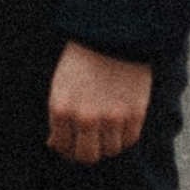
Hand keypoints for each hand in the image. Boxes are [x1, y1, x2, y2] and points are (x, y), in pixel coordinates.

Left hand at [47, 42, 151, 164]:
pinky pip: (129, 140)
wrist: (113, 32)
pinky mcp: (135, 113)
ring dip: (107, 143)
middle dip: (86, 152)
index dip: (67, 149)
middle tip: (89, 142)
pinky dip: (125, 136)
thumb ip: (58, 117)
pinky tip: (121, 122)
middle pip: (87, 156)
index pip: (63, 147)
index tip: (72, 143)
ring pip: (110, 150)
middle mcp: (85, 118)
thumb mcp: (60, 85)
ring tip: (106, 127)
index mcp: (62, 109)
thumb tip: (55, 144)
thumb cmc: (82, 58)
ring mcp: (112, 117)